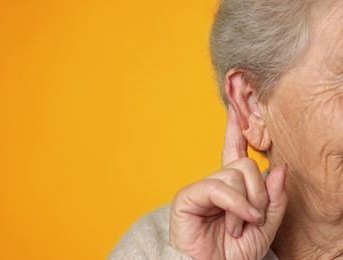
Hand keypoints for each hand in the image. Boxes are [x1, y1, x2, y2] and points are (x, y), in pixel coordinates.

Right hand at [169, 107, 287, 259]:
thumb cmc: (233, 252)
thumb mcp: (265, 226)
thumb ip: (275, 198)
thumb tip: (280, 168)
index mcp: (232, 188)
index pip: (235, 153)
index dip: (235, 131)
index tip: (235, 111)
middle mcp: (216, 183)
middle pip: (246, 165)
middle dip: (259, 193)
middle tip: (253, 218)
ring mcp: (201, 187)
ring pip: (236, 174)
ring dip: (246, 205)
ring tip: (238, 226)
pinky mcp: (189, 195)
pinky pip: (220, 188)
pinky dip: (235, 206)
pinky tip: (236, 224)